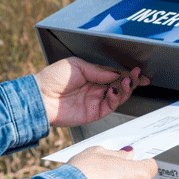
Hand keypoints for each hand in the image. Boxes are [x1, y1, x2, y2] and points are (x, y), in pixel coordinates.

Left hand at [35, 57, 149, 127]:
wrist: (40, 97)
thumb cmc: (52, 79)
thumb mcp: (76, 65)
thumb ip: (98, 70)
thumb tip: (114, 73)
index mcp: (91, 75)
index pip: (114, 74)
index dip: (127, 73)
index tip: (137, 71)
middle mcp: (95, 88)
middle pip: (119, 86)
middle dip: (131, 81)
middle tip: (138, 77)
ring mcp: (95, 101)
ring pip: (118, 96)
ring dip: (125, 89)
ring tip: (126, 83)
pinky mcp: (93, 113)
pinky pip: (109, 106)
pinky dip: (115, 99)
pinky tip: (113, 92)